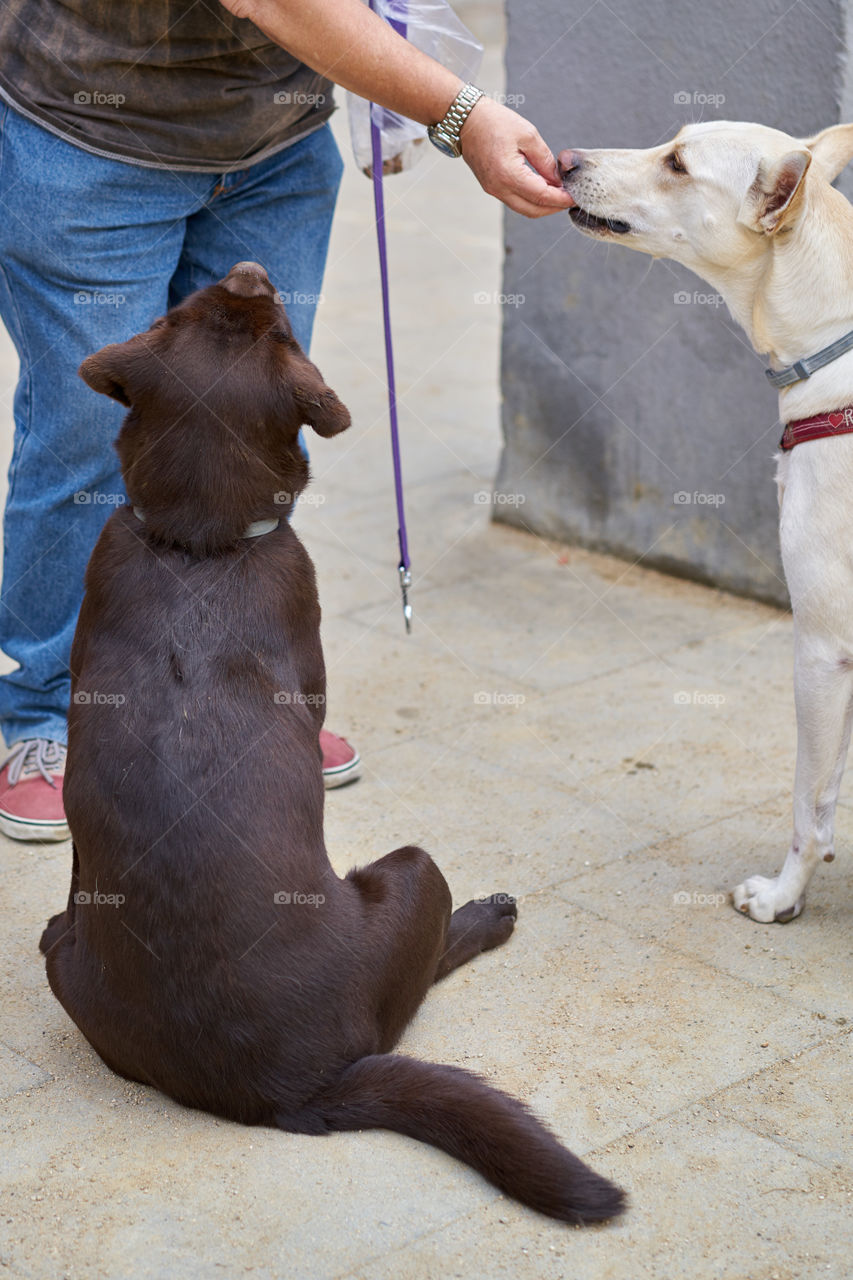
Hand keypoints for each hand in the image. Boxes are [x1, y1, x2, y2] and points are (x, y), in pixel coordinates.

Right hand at [460, 97, 574, 217]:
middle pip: (533, 210)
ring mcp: (493, 190)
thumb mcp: (528, 135)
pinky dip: (531, 200)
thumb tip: (558, 179)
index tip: (576, 196)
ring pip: (524, 209)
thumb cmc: (495, 122)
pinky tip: (542, 189)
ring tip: (559, 194)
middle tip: (570, 198)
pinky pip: (515, 201)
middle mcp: (499, 188)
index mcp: (508, 174)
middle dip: (554, 207)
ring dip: (543, 205)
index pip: (541, 196)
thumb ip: (545, 160)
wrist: (466, 120)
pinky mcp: (491, 188)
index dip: (561, 199)